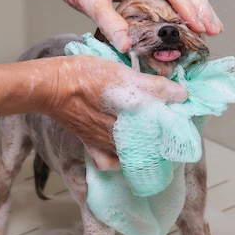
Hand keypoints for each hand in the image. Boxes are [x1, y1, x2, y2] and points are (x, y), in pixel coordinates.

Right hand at [0, 54, 186, 168]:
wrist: (52, 86)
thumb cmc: (85, 75)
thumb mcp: (123, 73)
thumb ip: (153, 86)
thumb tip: (181, 95)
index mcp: (131, 118)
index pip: (164, 128)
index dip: (177, 123)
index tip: (182, 115)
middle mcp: (121, 135)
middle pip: (151, 143)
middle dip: (164, 137)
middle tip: (171, 126)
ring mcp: (105, 142)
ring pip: (133, 154)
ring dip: (146, 148)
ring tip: (154, 139)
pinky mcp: (91, 144)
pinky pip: (110, 161)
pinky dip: (119, 161)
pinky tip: (125, 153)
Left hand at [51, 0, 222, 51]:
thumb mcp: (89, 2)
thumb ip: (109, 23)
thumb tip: (127, 46)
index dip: (186, 5)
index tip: (197, 25)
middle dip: (201, 7)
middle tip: (213, 30)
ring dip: (198, 6)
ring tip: (211, 28)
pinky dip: (186, 7)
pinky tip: (191, 23)